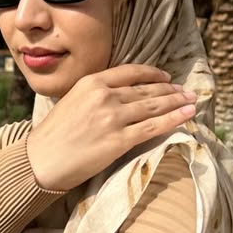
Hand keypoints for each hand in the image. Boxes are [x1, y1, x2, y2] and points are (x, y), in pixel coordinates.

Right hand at [25, 64, 196, 191]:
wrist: (41, 160)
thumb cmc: (53, 134)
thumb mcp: (72, 100)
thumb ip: (96, 94)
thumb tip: (121, 95)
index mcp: (91, 82)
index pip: (131, 72)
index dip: (153, 74)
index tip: (166, 78)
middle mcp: (104, 96)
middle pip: (146, 90)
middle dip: (171, 91)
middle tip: (187, 91)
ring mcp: (113, 118)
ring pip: (154, 107)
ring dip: (177, 103)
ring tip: (192, 102)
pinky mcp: (118, 140)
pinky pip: (153, 127)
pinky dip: (174, 120)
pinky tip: (187, 116)